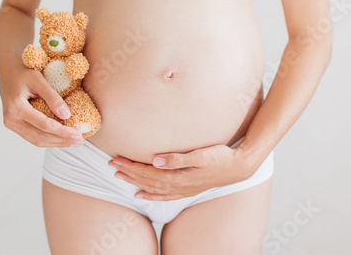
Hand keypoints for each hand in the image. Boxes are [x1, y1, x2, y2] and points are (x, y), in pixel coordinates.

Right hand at [0, 55, 84, 146]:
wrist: (7, 71)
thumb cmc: (23, 72)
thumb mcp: (39, 79)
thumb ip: (52, 97)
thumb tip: (67, 115)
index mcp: (16, 107)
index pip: (44, 125)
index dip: (63, 132)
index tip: (78, 135)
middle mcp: (11, 119)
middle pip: (40, 137)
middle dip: (62, 140)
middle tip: (80, 141)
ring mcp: (10, 124)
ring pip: (36, 140)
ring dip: (56, 143)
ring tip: (74, 142)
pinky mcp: (14, 125)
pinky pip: (32, 137)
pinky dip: (48, 139)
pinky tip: (62, 138)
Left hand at [108, 143, 253, 200]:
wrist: (239, 168)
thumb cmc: (220, 157)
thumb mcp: (201, 154)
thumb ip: (178, 158)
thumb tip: (156, 159)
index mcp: (178, 177)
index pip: (147, 172)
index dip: (130, 166)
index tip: (116, 160)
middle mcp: (177, 186)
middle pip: (146, 180)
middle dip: (128, 173)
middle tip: (111, 166)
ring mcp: (182, 190)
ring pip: (152, 188)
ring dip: (135, 183)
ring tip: (120, 178)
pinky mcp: (187, 190)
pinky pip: (163, 196)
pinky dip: (150, 196)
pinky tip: (141, 195)